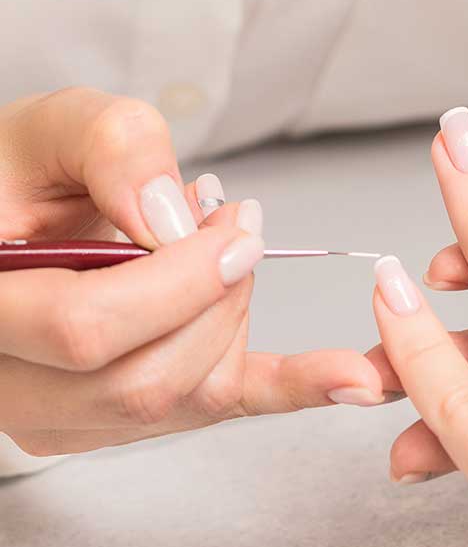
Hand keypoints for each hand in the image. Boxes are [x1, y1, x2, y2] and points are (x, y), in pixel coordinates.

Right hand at [0, 88, 385, 454]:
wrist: (22, 227)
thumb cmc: (24, 181)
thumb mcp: (53, 131)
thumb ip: (110, 151)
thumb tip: (177, 218)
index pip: (92, 327)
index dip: (182, 278)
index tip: (233, 226)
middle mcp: (23, 388)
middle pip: (153, 377)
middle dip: (221, 297)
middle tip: (237, 230)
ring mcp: (75, 416)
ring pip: (192, 397)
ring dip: (238, 318)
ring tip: (231, 252)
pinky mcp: (132, 413)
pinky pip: (221, 408)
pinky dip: (294, 391)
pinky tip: (356, 380)